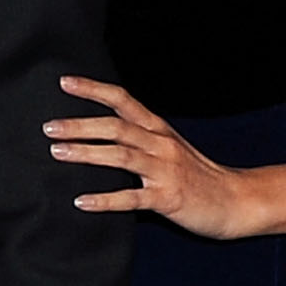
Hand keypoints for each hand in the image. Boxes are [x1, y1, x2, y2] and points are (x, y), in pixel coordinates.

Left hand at [45, 76, 263, 239]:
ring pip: (121, 156)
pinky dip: (105, 200)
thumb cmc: (198, 176)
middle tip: (49, 127)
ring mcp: (165, 171)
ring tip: (57, 153)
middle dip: (80, 125)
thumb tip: (99, 132)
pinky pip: (131, 198)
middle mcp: (160, 145)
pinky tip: (82, 202)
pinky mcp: (168, 198)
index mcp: (158, 130)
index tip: (65, 82)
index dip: (94, 90)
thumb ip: (139, 138)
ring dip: (87, 153)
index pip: (123, 101)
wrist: (236, 201)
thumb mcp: (169, 148)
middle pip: (116, 127)